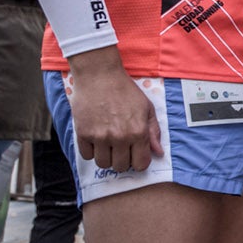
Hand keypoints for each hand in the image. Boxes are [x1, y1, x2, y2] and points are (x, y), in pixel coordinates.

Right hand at [64, 47, 162, 172]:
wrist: (99, 75)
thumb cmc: (125, 91)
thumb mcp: (147, 108)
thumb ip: (153, 132)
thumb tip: (158, 153)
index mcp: (138, 132)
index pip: (140, 164)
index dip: (139, 161)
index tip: (135, 155)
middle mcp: (119, 137)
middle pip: (121, 167)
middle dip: (122, 160)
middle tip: (120, 148)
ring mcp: (100, 136)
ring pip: (103, 164)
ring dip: (106, 157)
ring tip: (107, 144)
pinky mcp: (83, 133)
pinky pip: (86, 156)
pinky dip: (91, 151)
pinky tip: (95, 139)